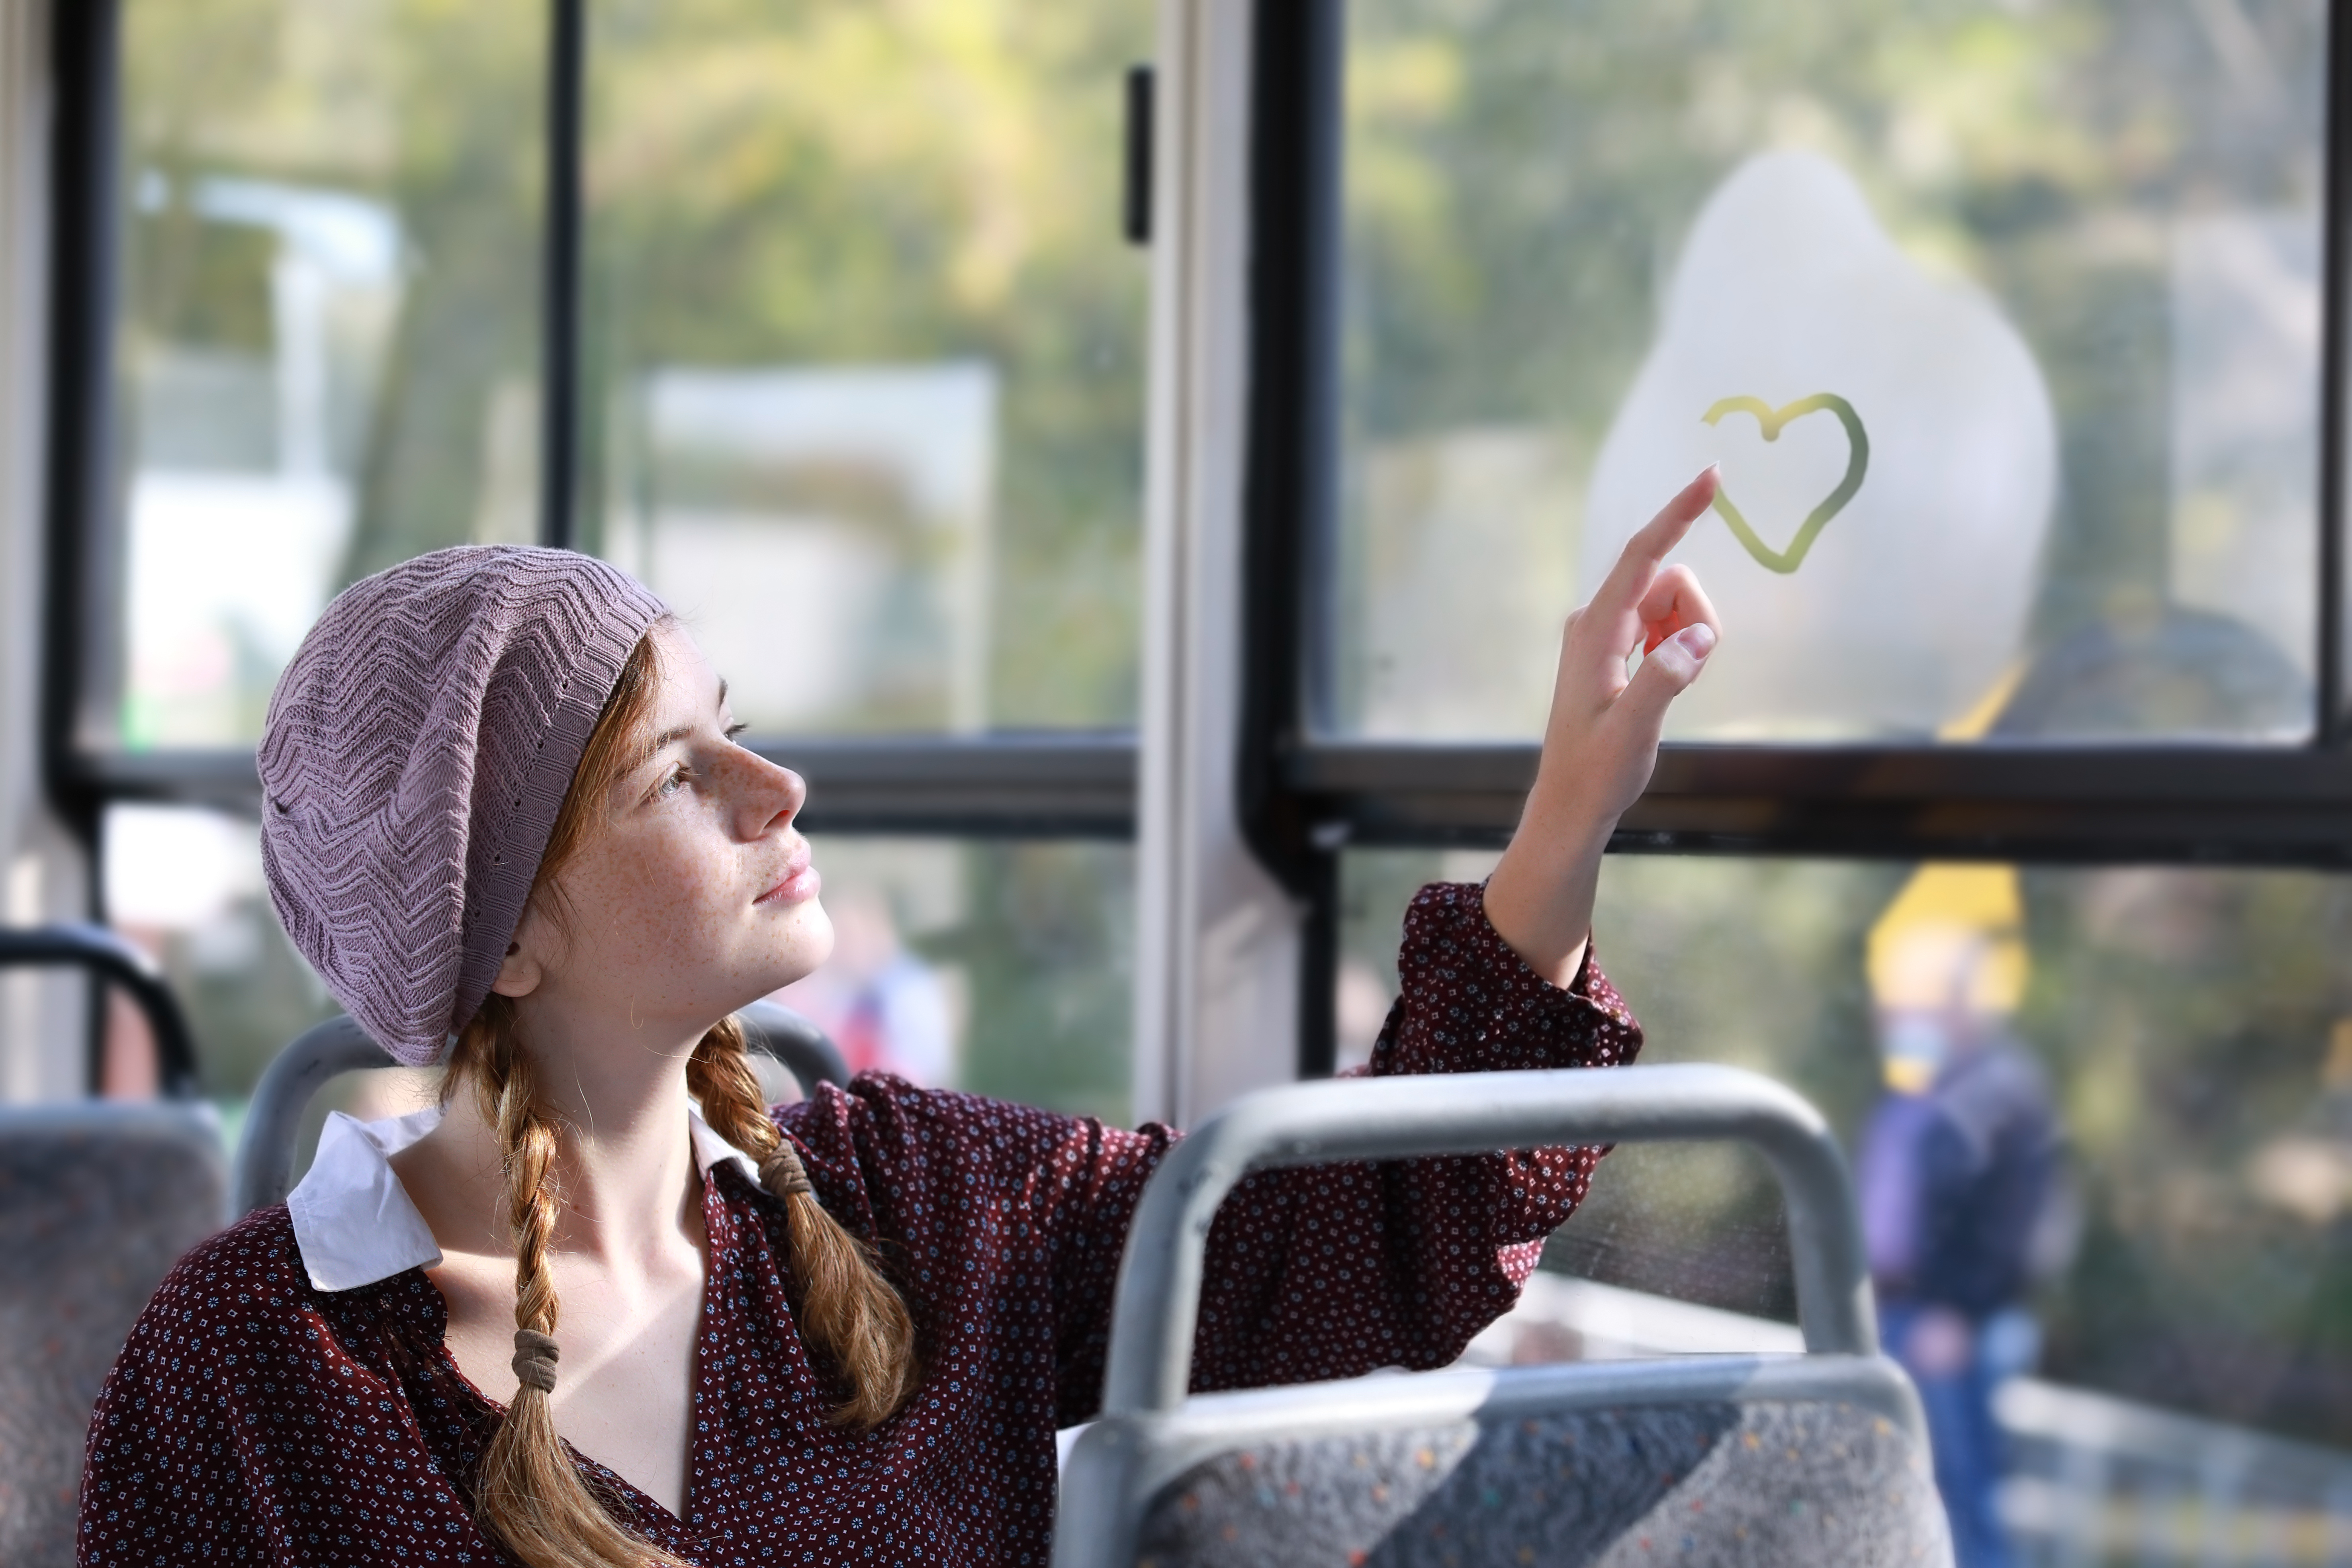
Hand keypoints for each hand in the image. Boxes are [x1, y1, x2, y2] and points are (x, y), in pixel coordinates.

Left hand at [1484, 468, 1722, 986]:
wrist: (1571, 802)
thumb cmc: (1596, 773)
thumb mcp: (1633, 734)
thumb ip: (1663, 683)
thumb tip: (1696, 639)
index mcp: (1595, 631)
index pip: (1642, 557)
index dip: (1677, 514)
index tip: (1711, 477)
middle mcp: (1595, 621)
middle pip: (1670, 584)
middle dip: (1695, 617)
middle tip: (1687, 671)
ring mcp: (1603, 633)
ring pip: (1673, 605)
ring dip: (1689, 638)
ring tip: (1668, 688)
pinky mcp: (1614, 647)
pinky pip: (1666, 626)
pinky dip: (1679, 648)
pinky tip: (1661, 686)